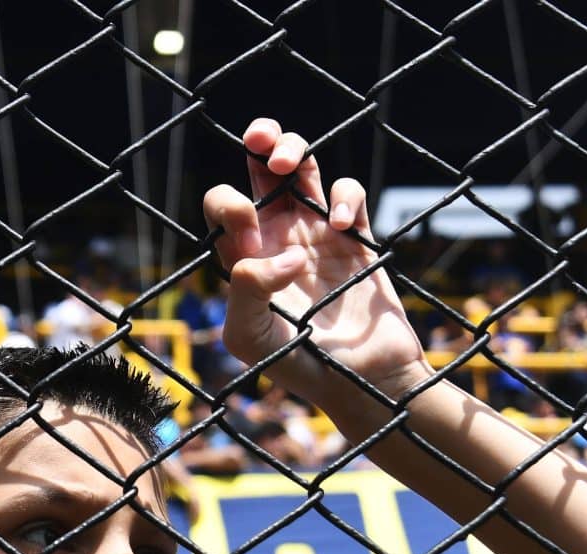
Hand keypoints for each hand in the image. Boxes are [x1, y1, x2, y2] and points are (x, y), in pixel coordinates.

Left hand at [202, 119, 430, 404]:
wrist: (363, 379)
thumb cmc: (300, 366)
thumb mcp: (251, 337)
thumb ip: (245, 291)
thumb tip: (283, 254)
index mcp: (245, 258)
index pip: (223, 208)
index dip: (230, 204)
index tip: (249, 233)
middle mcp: (277, 239)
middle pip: (261, 170)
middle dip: (260, 141)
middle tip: (262, 141)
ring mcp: (317, 234)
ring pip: (303, 167)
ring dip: (294, 147)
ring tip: (288, 162)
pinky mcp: (356, 237)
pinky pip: (347, 193)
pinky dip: (344, 197)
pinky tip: (343, 226)